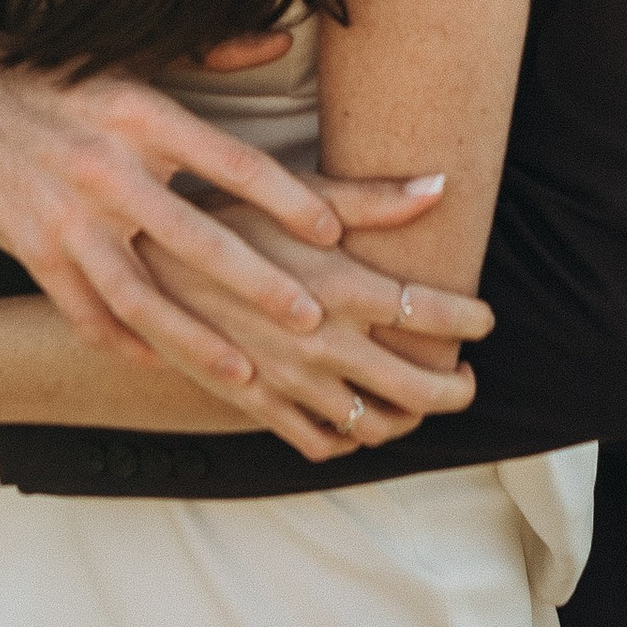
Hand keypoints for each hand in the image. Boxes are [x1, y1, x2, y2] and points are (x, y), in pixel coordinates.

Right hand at [0, 28, 448, 390]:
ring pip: (142, 295)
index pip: (229, 161)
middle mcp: (105, 169)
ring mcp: (66, 219)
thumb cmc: (58, 76)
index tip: (332, 230)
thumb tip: (282, 41)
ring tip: (245, 372)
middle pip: (195, 239)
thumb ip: (212, 51)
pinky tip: (164, 366)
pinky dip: (127, 344)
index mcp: (139, 114)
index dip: (284, 198)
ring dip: (196, 339)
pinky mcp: (34, 253)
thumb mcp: (130, 51)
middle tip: (310, 319)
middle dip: (255, 284)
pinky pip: (87, 312)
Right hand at [131, 204, 489, 452]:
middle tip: (466, 377)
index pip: (436, 315)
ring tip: (417, 400)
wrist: (143, 261)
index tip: (483, 318)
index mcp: (342, 286)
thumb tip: (441, 184)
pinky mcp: (258, 403)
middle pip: (421, 387)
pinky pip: (320, 442)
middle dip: (457, 388)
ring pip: (376, 424)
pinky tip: (357, 418)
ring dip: (409, 418)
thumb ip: (374, 198)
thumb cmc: (227, 215)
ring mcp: (292, 380)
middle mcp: (325, 342)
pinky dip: (348, 439)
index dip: (472, 320)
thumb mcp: (301, 197)